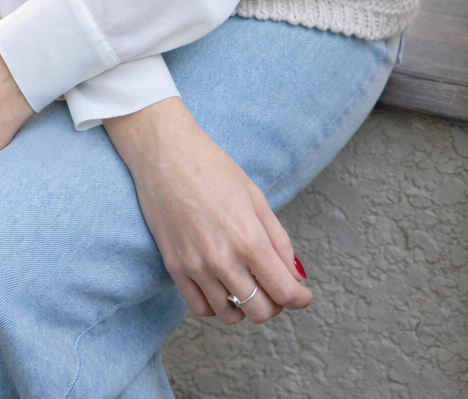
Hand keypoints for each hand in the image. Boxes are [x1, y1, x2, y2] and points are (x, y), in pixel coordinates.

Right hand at [104, 98, 309, 325]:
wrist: (165, 152)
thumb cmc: (212, 167)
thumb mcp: (255, 197)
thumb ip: (278, 239)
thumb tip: (294, 275)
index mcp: (249, 238)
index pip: (284, 291)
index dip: (299, 299)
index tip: (302, 296)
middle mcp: (223, 259)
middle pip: (260, 311)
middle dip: (275, 304)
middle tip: (275, 287)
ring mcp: (196, 266)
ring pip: (230, 315)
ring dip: (245, 307)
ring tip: (248, 287)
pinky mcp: (174, 267)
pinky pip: (200, 308)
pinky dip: (216, 306)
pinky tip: (221, 288)